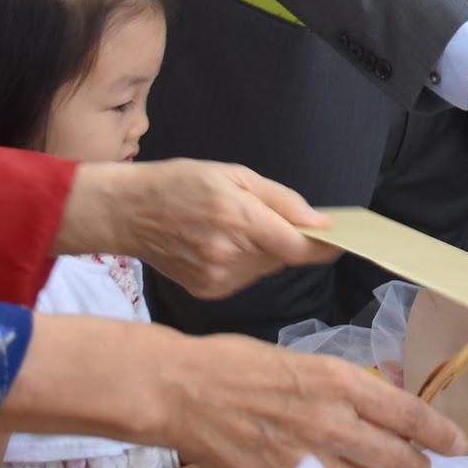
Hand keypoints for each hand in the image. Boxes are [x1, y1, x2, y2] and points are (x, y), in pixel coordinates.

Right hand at [56, 160, 337, 298]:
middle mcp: (230, 254)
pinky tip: (219, 245)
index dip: (325, 248)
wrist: (125, 213)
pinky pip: (244, 278)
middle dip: (287, 240)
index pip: (299, 247)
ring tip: (234, 228)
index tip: (342, 242)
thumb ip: (282, 200)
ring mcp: (217, 278)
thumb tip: (319, 223)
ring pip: (265, 269)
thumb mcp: (234, 175)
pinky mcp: (207, 292)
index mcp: (240, 220)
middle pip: (283, 257)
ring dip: (264, 252)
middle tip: (268, 219)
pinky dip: (244, 263)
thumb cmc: (179, 184)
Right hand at [152, 334, 465, 467]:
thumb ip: (349, 387)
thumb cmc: (240, 365)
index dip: (441, 434)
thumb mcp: (307, 362)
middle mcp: (331, 422)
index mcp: (341, 382)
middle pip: (398, 459)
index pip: (409, 415)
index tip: (458, 444)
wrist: (182, 391)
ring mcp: (304, 460)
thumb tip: (386, 400)